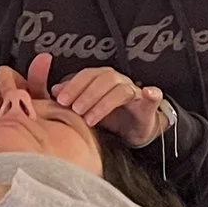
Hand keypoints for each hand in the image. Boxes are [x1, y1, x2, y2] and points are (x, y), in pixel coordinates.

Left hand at [50, 65, 166, 145]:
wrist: (133, 131)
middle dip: (87, 94)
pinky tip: (148, 93)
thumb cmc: (108, 117)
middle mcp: (119, 81)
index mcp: (102, 79)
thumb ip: (71, 97)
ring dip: (104, 103)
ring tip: (90, 119)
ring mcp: (134, 92)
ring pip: (121, 90)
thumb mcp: (86, 107)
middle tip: (75, 110)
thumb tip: (54, 90)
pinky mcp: (148, 106)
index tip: (61, 100)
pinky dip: (152, 93)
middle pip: (104, 79)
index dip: (74, 85)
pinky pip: (153, 96)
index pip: (87, 75)